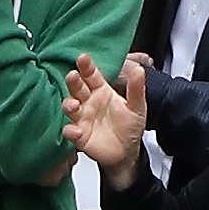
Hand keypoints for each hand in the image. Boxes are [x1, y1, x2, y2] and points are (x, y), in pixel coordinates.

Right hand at [60, 53, 145, 175]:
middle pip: (77, 88)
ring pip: (70, 107)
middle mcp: (89, 102)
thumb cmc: (130, 126)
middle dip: (73, 81)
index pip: (91, 75)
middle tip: (72, 75)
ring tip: (74, 105)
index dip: (87, 66)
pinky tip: (75, 131)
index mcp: (102, 91)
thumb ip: (136, 88)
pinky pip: (71, 131)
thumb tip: (139, 70)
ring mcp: (82, 118)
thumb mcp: (137, 106)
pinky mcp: (79, 135)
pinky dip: (70, 131)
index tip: (83, 58)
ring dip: (68, 104)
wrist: (127, 151)